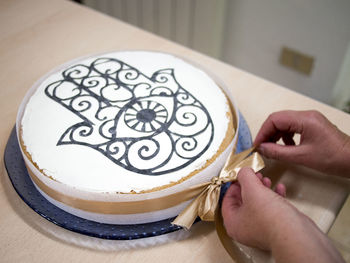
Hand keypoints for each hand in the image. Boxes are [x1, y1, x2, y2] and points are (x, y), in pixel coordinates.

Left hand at [221, 168, 344, 262]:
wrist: (296, 234)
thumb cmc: (272, 220)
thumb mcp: (252, 189)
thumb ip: (245, 177)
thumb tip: (243, 171)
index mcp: (233, 223)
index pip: (227, 200)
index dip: (233, 185)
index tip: (239, 176)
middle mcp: (244, 228)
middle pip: (242, 201)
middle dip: (249, 185)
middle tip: (253, 176)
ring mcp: (260, 229)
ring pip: (258, 204)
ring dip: (262, 189)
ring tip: (266, 180)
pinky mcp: (275, 228)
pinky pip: (271, 209)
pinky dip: (274, 196)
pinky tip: (279, 189)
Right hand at [254, 110, 349, 176]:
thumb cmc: (334, 158)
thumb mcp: (301, 157)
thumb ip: (278, 152)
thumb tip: (262, 149)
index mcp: (305, 119)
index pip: (275, 119)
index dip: (263, 132)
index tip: (257, 144)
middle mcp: (307, 116)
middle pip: (278, 119)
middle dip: (268, 133)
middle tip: (262, 147)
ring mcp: (310, 120)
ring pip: (285, 123)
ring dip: (276, 135)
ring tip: (273, 149)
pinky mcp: (312, 126)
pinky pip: (293, 127)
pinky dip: (285, 137)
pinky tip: (286, 148)